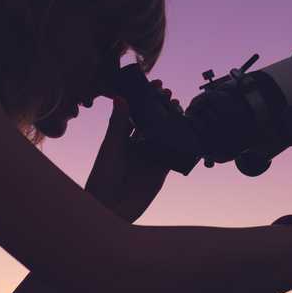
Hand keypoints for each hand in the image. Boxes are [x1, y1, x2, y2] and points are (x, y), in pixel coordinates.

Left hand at [85, 80, 182, 223]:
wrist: (110, 208)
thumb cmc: (102, 177)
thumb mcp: (111, 148)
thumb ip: (118, 124)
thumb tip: (120, 97)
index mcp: (121, 137)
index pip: (135, 113)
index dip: (145, 98)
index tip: (155, 83)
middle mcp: (136, 146)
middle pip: (152, 122)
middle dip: (161, 107)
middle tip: (170, 94)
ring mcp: (149, 157)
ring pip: (164, 135)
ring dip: (173, 122)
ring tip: (180, 107)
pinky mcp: (160, 171)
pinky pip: (173, 154)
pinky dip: (181, 143)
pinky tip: (188, 130)